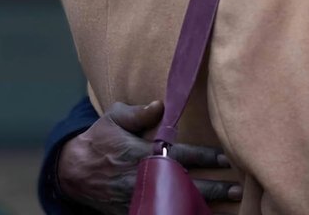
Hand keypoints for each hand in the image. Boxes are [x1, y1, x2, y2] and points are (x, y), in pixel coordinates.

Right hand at [57, 101, 240, 212]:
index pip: (178, 155)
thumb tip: (160, 104)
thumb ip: (138, 112)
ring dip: (201, 205)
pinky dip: (178, 213)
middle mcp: (141, 177)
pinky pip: (158, 213)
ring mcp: (136, 197)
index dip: (203, 157)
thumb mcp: (112, 119)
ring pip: (174, 203)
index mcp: (139, 153)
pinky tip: (199, 214)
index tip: (225, 158)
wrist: (70, 172)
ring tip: (227, 205)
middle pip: (183, 184)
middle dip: (211, 187)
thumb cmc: (98, 140)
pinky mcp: (131, 210)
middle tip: (238, 189)